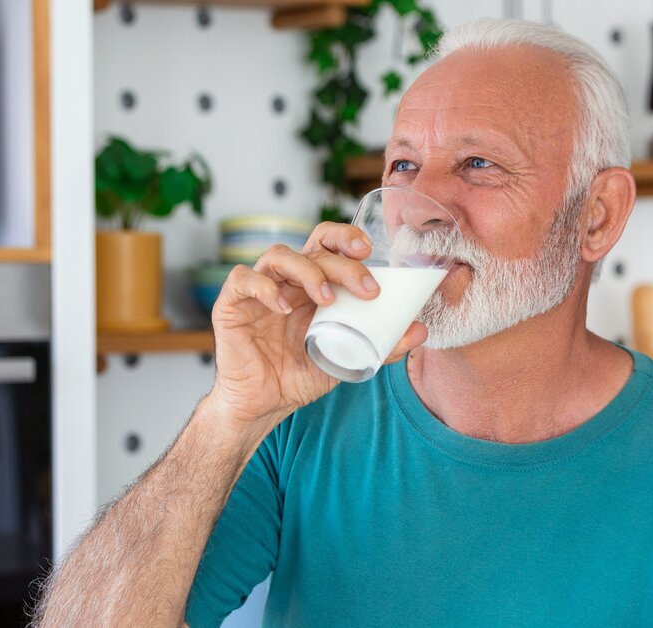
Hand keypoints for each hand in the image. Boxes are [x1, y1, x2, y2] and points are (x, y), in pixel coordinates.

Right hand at [206, 221, 428, 437]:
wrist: (263, 405)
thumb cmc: (299, 376)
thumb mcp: (347, 359)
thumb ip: (382, 345)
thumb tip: (421, 330)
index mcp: (311, 284)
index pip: (328, 244)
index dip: (347, 238)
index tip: (370, 251)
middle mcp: (286, 281)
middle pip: (312, 247)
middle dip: (343, 262)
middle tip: (366, 289)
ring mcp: (259, 290)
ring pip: (279, 255)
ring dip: (308, 271)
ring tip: (327, 300)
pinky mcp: (231, 304)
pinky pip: (242, 279)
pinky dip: (264, 288)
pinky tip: (282, 308)